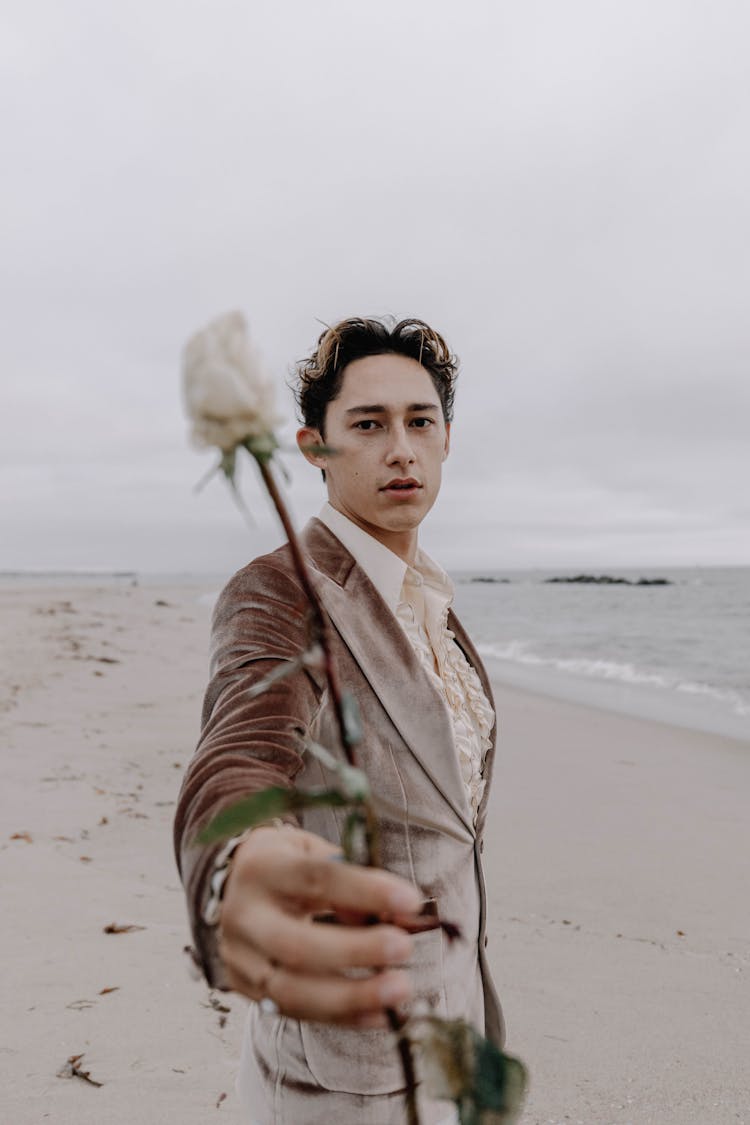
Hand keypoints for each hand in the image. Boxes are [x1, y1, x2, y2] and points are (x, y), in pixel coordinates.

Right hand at [218, 826, 422, 1026]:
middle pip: (295, 944)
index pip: (315, 878)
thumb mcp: (316, 852)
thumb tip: (402, 914)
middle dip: (354, 951)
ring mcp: (240, 958)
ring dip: (351, 996)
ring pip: (291, 991)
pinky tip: (380, 1014)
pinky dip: (342, 1017)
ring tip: (398, 990)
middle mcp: (243, 915)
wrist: (236, 883)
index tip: (410, 901)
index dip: (364, 890)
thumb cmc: (288, 863)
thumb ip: (354, 877)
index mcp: (263, 868)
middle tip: (404, 949)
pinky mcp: (245, 988)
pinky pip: (296, 1013)